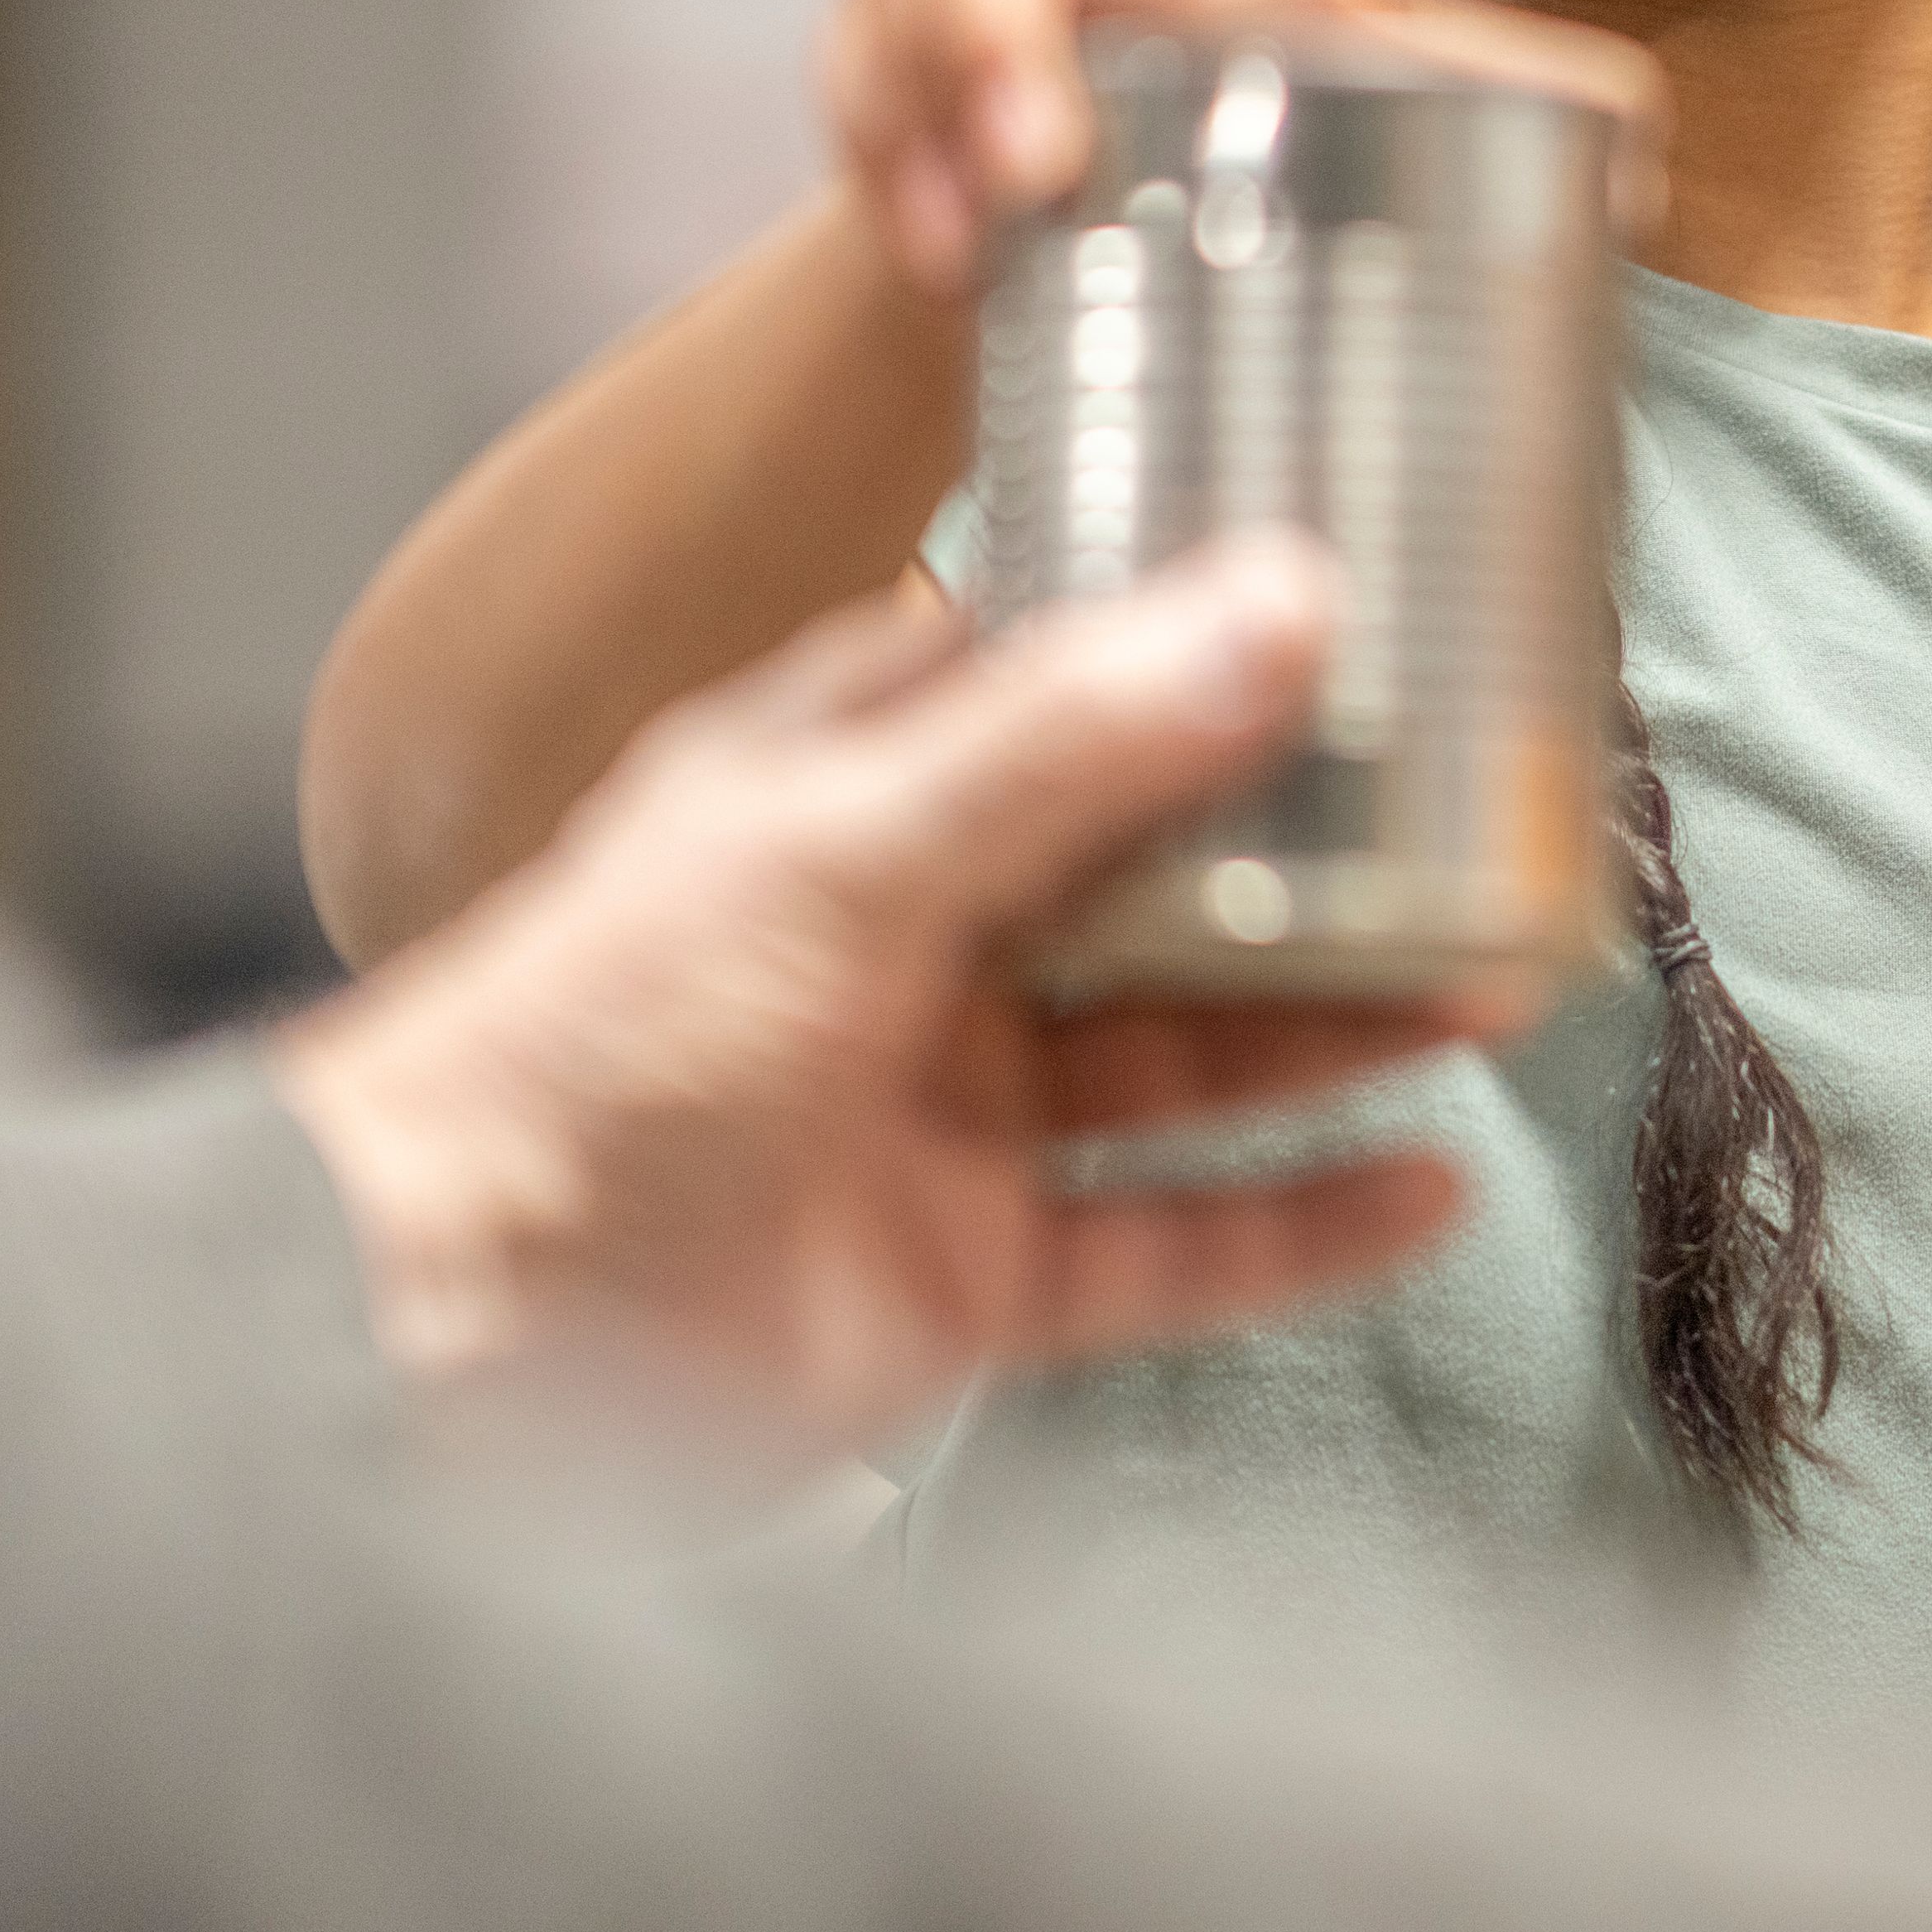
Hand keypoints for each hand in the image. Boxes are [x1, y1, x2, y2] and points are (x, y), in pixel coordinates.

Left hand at [273, 538, 1496, 1451]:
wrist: (433, 1335)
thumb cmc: (581, 1054)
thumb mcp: (840, 850)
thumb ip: (1072, 739)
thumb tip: (1280, 597)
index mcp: (839, 799)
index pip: (1044, 685)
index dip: (1189, 644)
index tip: (1357, 601)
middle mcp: (902, 946)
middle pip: (1149, 879)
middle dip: (1311, 851)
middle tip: (1478, 807)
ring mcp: (940, 1119)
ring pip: (1184, 1056)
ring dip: (1337, 1022)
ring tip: (1498, 976)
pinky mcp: (965, 1282)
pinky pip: (1171, 1246)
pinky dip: (1298, 1223)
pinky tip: (1423, 1182)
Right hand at [819, 0, 1668, 298]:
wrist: (1095, 246)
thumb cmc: (1262, 166)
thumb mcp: (1381, 133)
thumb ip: (1486, 124)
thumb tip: (1641, 176)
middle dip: (1025, 14)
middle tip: (1051, 150)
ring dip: (945, 95)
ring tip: (996, 216)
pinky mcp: (876, 46)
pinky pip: (851, 65)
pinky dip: (884, 158)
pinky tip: (939, 255)